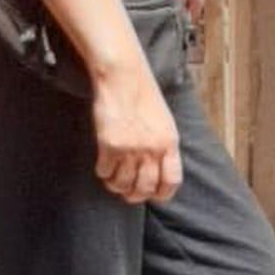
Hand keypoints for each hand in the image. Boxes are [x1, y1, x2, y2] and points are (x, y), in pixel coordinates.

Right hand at [92, 64, 182, 203]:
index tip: (154, 196)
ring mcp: (131, 149)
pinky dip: (103, 173)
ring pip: (122, 184)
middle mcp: (152, 150)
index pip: (171, 181)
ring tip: (113, 180)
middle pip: (144, 188)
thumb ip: (163, 148)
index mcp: (170, 144)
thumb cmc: (144, 97)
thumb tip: (156, 171)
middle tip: (127, 193)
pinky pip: (105, 172)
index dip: (162, 194)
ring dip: (116, 185)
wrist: (124, 78)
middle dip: (135, 195)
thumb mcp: (164, 124)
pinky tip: (103, 166)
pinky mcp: (109, 145)